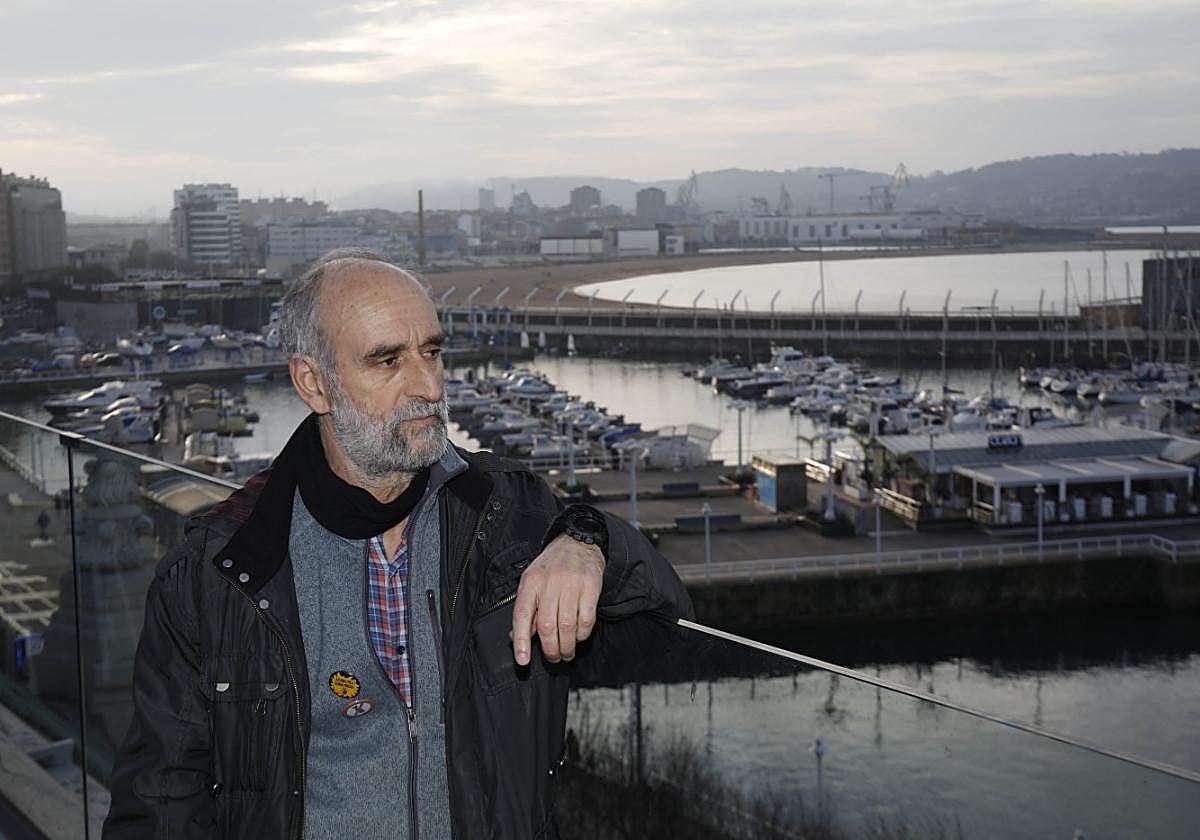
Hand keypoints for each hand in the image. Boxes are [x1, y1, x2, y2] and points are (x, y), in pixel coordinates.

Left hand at [511, 534, 603, 664]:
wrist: (578, 542)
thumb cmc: (553, 565)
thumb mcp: (532, 581)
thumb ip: (526, 609)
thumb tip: (516, 636)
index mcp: (531, 582)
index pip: (522, 615)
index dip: (521, 640)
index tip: (522, 659)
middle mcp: (549, 583)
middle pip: (547, 625)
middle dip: (550, 649)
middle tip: (553, 658)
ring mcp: (571, 584)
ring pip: (567, 626)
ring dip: (567, 646)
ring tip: (566, 653)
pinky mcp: (590, 587)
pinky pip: (586, 619)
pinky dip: (582, 634)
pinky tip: (579, 637)